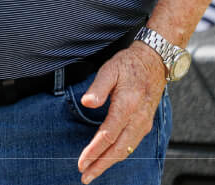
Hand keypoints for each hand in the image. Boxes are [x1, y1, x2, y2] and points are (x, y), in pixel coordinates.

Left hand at [77, 43, 166, 182]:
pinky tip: (107, 159)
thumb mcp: (110, 69)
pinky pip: (131, 145)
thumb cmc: (128, 65)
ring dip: (109, 163)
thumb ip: (98, 87)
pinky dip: (118, 155)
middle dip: (100, 165)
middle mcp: (137, 119)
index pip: (108, 135)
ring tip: (93, 172)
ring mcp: (143, 123)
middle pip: (118, 150)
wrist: (154, 63)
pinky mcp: (144, 124)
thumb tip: (86, 102)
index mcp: (127, 106)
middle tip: (85, 177)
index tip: (81, 162)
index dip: (94, 151)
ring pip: (126, 150)